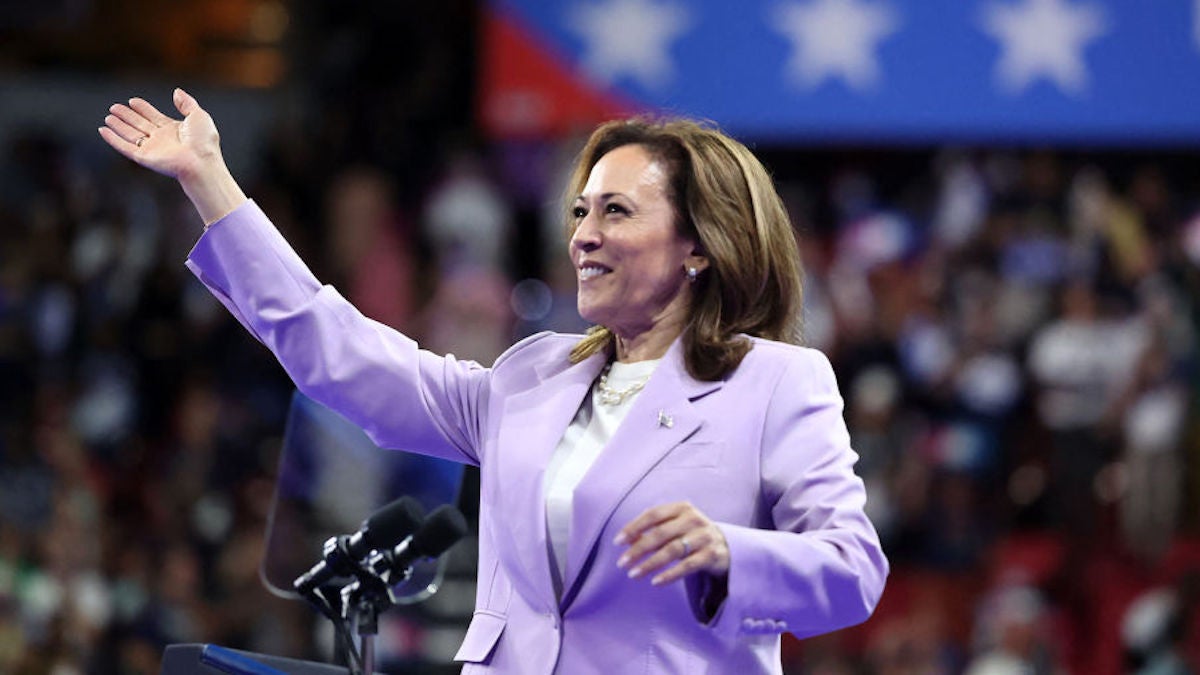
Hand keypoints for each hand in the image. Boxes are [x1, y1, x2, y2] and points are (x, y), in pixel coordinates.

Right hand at [99, 88, 220, 179]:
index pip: (154, 117)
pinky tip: (103, 130)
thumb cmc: (204, 142)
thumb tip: (177, 91)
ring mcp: (152, 148)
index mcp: (174, 130)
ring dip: (119, 125)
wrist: (200, 162)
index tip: (132, 101)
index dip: (143, 109)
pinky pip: (124, 147)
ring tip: (108, 116)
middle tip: (114, 106)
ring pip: (131, 135)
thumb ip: (187, 103)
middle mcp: (162, 139)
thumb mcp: (198, 116)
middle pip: (140, 125)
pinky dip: (113, 139)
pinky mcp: (144, 157)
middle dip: (127, 116)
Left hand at [614, 501, 729, 585]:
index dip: (634, 527)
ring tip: (634, 574)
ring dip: (650, 563)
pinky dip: (670, 574)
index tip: (618, 542)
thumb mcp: (674, 527)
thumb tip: (626, 543)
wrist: (725, 546)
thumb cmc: (691, 534)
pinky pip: (687, 566)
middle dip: (638, 549)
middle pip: (660, 533)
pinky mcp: (711, 555)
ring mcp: (704, 536)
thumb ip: (653, 532)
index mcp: (681, 508)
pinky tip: (655, 582)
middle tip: (622, 563)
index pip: (653, 514)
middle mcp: (694, 519)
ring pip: (672, 550)